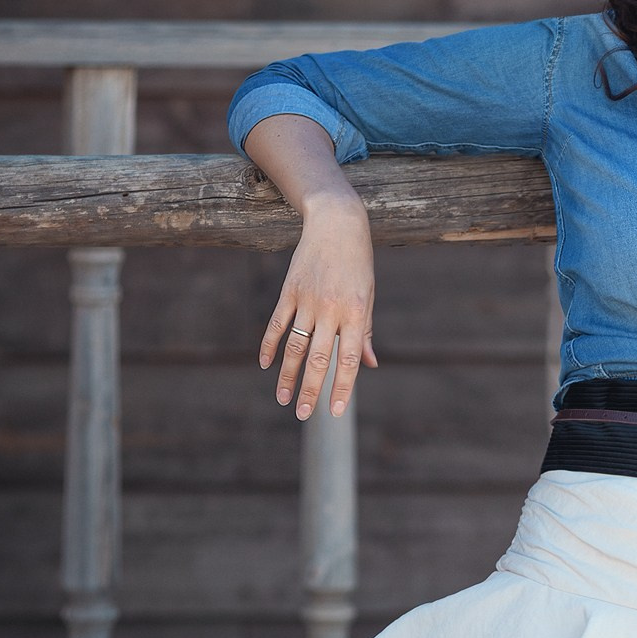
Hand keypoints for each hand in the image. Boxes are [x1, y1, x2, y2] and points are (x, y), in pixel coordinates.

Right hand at [259, 192, 377, 417]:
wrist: (337, 223)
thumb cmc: (358, 264)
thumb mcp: (368, 295)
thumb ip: (365, 332)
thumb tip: (369, 365)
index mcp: (356, 313)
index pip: (349, 359)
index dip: (342, 387)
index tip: (336, 411)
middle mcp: (331, 309)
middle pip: (318, 358)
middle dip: (311, 389)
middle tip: (304, 414)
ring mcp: (307, 300)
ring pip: (294, 346)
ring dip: (288, 375)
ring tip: (284, 399)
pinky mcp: (289, 290)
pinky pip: (277, 324)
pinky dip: (270, 346)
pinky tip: (266, 365)